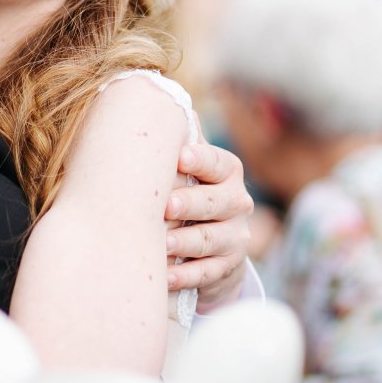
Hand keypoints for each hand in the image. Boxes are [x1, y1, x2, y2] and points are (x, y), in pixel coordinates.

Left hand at [164, 129, 253, 309]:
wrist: (206, 245)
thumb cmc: (181, 191)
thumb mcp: (183, 169)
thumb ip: (172, 144)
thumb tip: (144, 107)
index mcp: (226, 171)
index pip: (217, 163)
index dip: (200, 160)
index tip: (178, 159)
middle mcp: (237, 201)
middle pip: (216, 202)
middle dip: (190, 204)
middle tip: (166, 206)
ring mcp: (235, 237)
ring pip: (210, 239)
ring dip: (184, 242)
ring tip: (161, 244)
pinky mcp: (228, 268)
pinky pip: (208, 273)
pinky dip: (186, 275)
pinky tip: (165, 276)